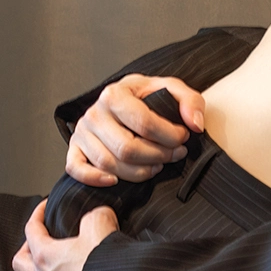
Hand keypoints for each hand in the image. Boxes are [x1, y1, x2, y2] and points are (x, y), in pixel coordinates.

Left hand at [13, 201, 116, 270]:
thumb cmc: (107, 264)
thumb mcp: (101, 225)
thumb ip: (95, 216)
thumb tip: (98, 215)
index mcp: (46, 256)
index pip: (31, 230)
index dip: (37, 215)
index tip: (45, 209)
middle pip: (19, 263)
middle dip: (25, 251)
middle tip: (37, 245)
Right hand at [64, 74, 205, 187]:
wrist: (122, 99)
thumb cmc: (144, 97)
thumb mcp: (170, 90)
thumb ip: (190, 101)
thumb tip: (194, 124)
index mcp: (114, 94)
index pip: (144, 123)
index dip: (170, 137)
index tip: (183, 138)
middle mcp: (94, 113)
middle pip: (127, 149)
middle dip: (158, 156)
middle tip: (174, 154)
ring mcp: (82, 133)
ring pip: (109, 165)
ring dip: (139, 172)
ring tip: (156, 165)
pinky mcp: (76, 149)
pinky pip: (77, 169)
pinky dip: (95, 179)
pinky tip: (115, 180)